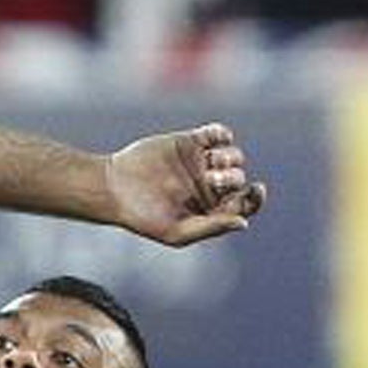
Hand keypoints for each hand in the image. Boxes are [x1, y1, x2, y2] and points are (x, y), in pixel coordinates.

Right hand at [105, 123, 266, 246]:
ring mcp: (201, 163)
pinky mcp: (189, 142)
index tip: (255, 189)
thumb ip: (211, 227)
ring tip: (210, 163)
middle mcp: (210, 185)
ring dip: (229, 159)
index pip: (244, 203)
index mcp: (211, 209)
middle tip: (211, 179)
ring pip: (234, 156)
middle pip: (239, 179)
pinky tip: (213, 140)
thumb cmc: (142, 217)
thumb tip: (243, 222)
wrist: (113, 188)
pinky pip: (218, 134)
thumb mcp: (176, 232)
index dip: (255, 198)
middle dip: (232, 179)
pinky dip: (222, 135)